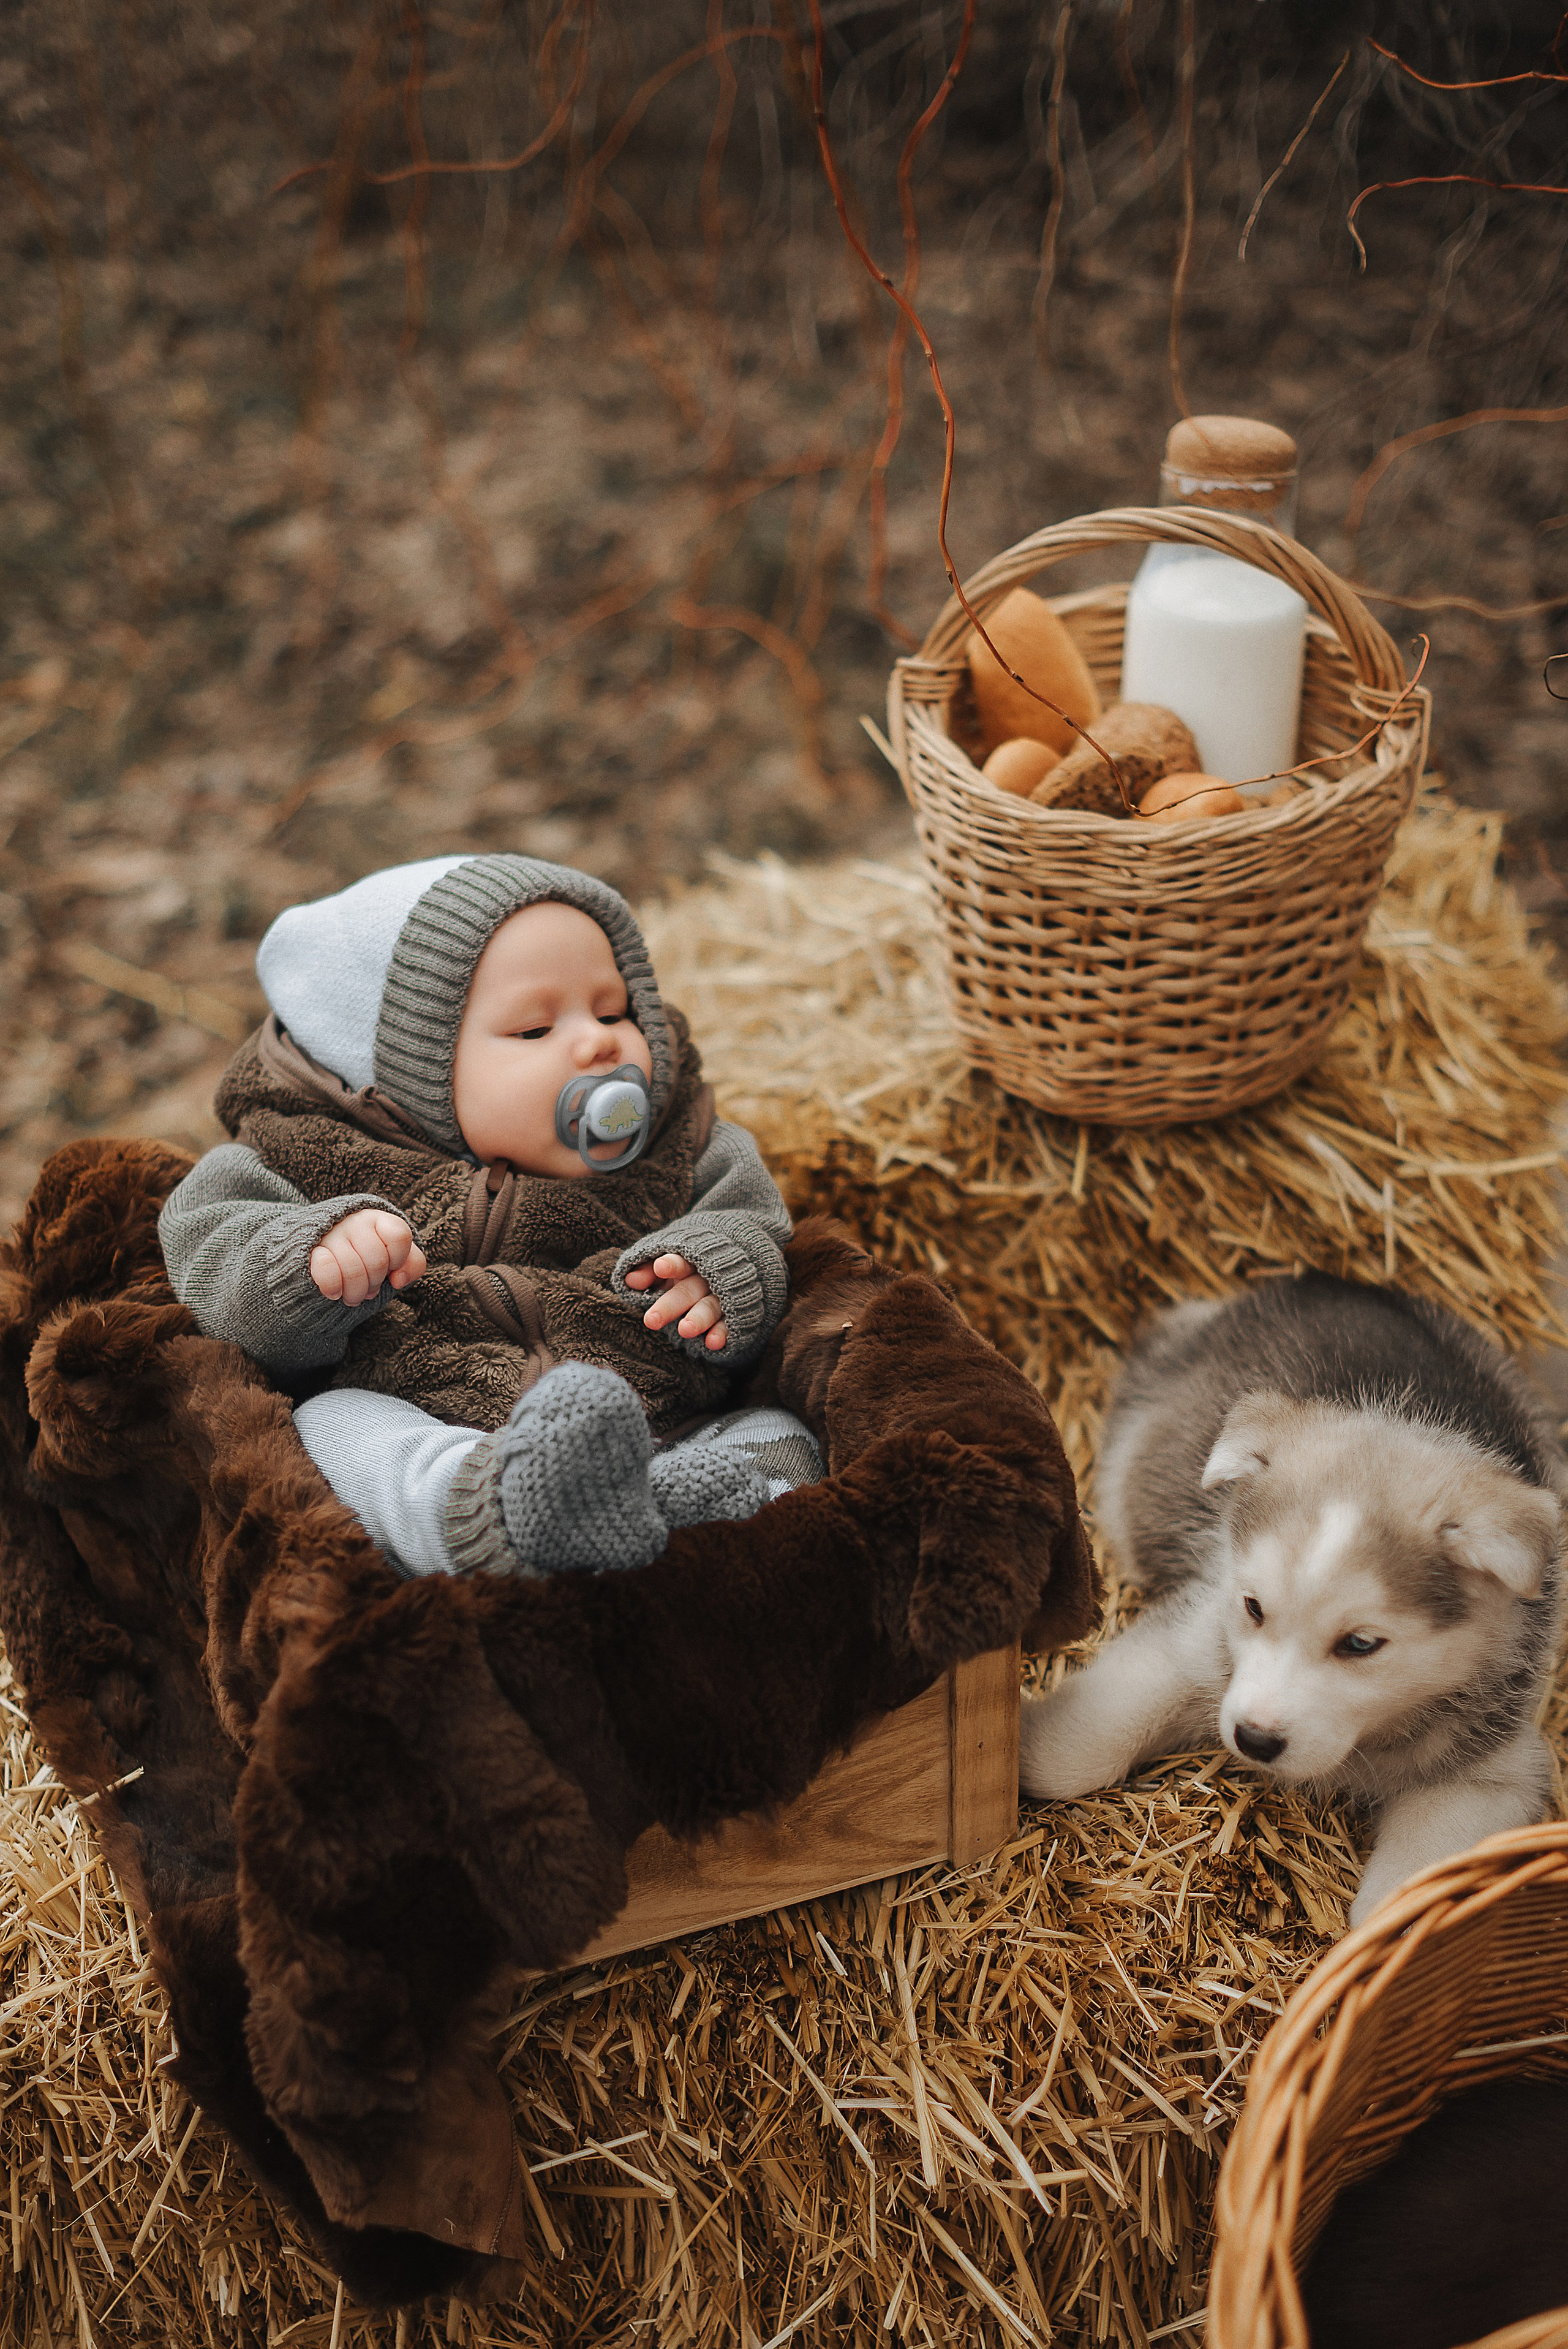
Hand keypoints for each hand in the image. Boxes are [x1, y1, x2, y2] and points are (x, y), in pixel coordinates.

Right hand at [309, 1210, 426, 1307]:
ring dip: (356, 1292)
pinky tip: (335, 1294)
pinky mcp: (308, 1252)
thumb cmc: (365, 1257)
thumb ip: (412, 1264)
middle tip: (369, 1286)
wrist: (318, 1254)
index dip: (398, 1259)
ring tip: (353, 1294)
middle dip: (376, 1282)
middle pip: (377, 1260)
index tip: (390, 1267)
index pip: (399, 1236)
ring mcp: (330, 1235)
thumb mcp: (394, 1258)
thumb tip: (398, 1279)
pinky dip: (333, 1288)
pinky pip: (326, 1271)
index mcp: (377, 1219)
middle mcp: (353, 1221)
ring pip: (353, 1270)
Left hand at [623, 1252, 728, 1350]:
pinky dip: (721, 1333)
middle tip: (651, 1320)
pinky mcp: (733, 1316)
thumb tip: (629, 1281)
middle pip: (689, 1290)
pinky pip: (728, 1325)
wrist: (734, 1271)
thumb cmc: (688, 1271)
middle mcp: (706, 1279)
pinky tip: (712, 1344)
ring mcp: (721, 1297)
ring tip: (685, 1330)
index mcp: (689, 1263)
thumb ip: (647, 1271)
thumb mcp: (667, 1267)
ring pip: (711, 1307)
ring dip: (699, 1318)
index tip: (660, 1267)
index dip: (672, 1265)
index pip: (681, 1262)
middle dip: (671, 1304)